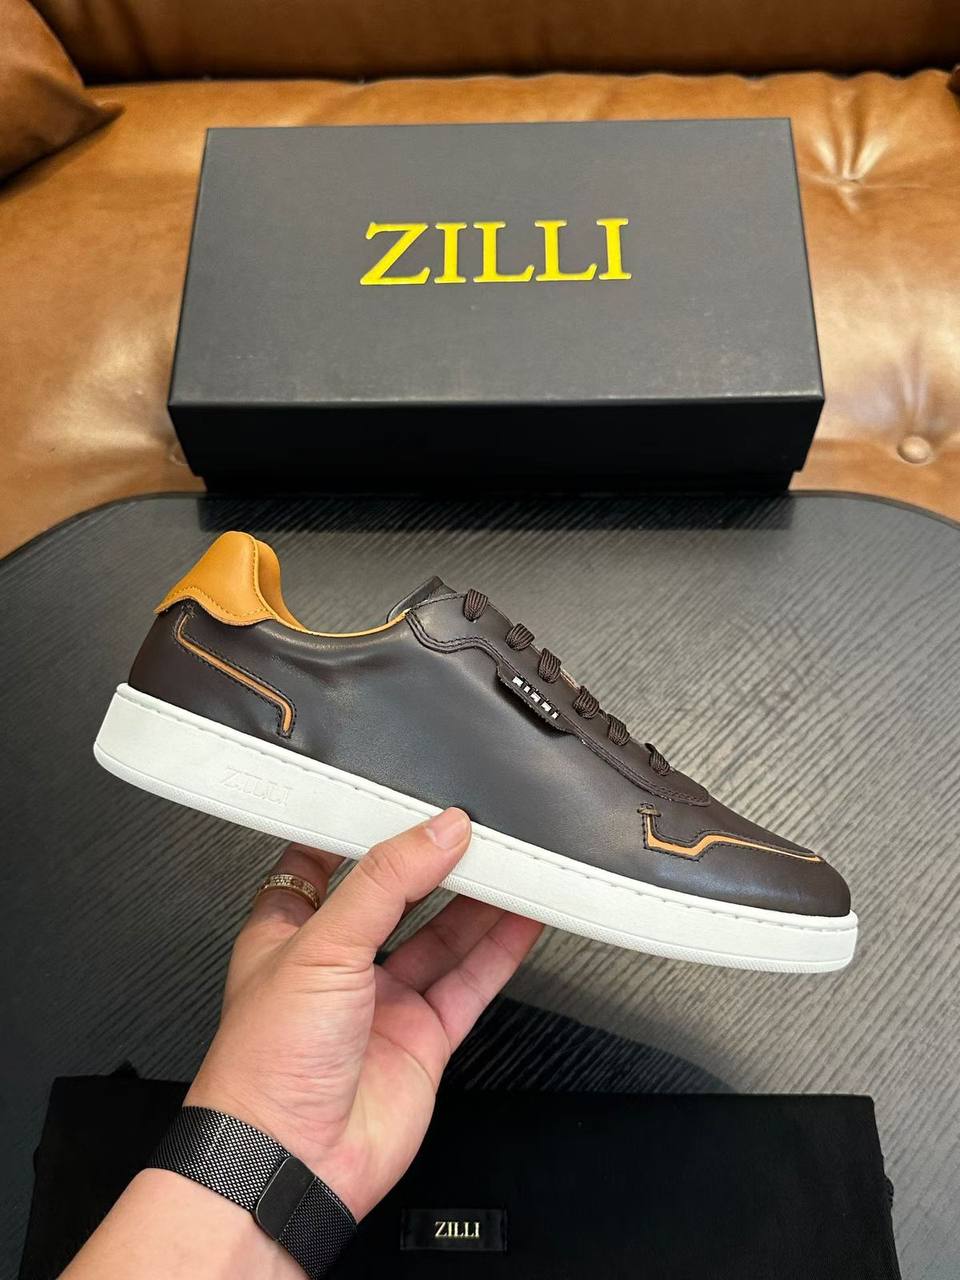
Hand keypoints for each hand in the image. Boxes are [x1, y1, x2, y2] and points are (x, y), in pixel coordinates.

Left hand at [185, 808, 542, 1220]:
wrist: (288, 1163)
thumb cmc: (265, 1064)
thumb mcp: (320, 945)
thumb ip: (384, 881)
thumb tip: (438, 831)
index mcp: (290, 930)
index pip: (330, 860)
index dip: (368, 829)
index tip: (408, 798)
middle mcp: (338, 963)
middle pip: (399, 895)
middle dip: (436, 862)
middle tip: (478, 827)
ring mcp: (384, 1000)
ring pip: (444, 936)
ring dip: (479, 899)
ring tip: (514, 859)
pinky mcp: (424, 1036)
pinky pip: (471, 980)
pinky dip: (502, 948)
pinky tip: (525, 916)